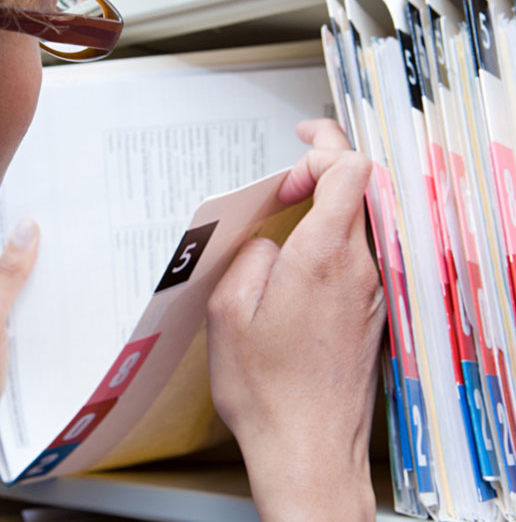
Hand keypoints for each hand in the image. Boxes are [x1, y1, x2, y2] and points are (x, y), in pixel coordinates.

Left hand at [0, 219, 38, 521]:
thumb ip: (6, 276)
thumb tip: (26, 229)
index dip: (9, 236)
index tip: (42, 216)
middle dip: (24, 262)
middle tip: (61, 241)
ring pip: (5, 294)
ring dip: (29, 289)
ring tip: (63, 271)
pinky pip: (9, 316)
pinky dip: (28, 312)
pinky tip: (50, 308)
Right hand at [207, 119, 384, 521]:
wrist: (308, 447)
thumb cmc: (268, 392)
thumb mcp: (228, 313)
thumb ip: (249, 257)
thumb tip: (267, 241)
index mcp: (322, 261)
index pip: (350, 172)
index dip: (322, 151)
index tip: (292, 160)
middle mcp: (357, 271)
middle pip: (361, 190)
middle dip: (326, 167)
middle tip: (291, 172)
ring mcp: (371, 293)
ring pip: (362, 221)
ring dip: (328, 205)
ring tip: (288, 213)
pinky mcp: (371, 313)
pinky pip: (358, 255)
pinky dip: (333, 238)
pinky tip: (301, 257)